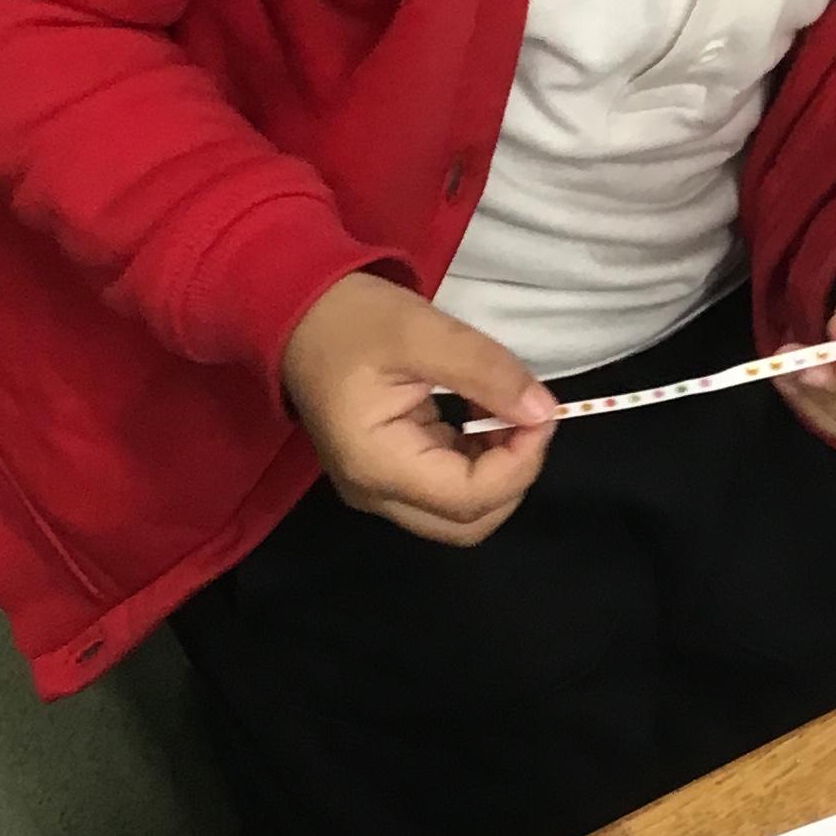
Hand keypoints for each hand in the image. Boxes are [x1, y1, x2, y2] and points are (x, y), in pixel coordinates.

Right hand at [281, 270, 558, 544]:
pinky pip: (446, 490)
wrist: (293, 313)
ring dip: (498, 470)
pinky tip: (480, 415)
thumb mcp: (422, 331)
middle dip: (513, 475)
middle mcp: (374, 493)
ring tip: (500, 408)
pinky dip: (479, 462)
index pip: (470, 499)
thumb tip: (542, 411)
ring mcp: (377, 490)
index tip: (541, 412)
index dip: (521, 463)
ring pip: (461, 513)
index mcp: (376, 465)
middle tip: (526, 415)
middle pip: (468, 522)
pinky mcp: (385, 476)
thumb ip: (485, 372)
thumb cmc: (350, 318)